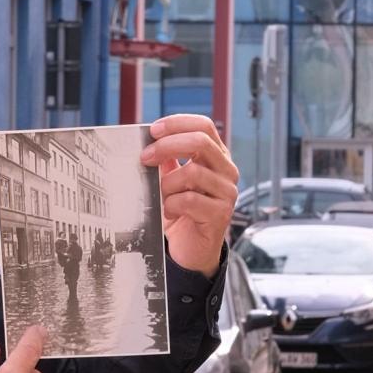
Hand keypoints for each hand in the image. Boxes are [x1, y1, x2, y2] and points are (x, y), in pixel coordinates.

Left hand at [140, 115, 238, 277]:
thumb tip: (147, 140)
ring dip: (167, 184)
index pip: (204, 125)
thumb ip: (166, 160)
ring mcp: (227, 192)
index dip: (177, 123)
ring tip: (160, 195)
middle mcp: (226, 170)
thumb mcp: (172, 179)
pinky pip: (190, 201)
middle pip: (201, 142)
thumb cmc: (181, 211)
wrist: (190, 249)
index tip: (153, 130)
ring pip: (193, 173)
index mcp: (216, 156)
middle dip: (167, 146)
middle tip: (145, 157)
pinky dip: (172, 205)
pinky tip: (168, 212)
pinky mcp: (221, 214)